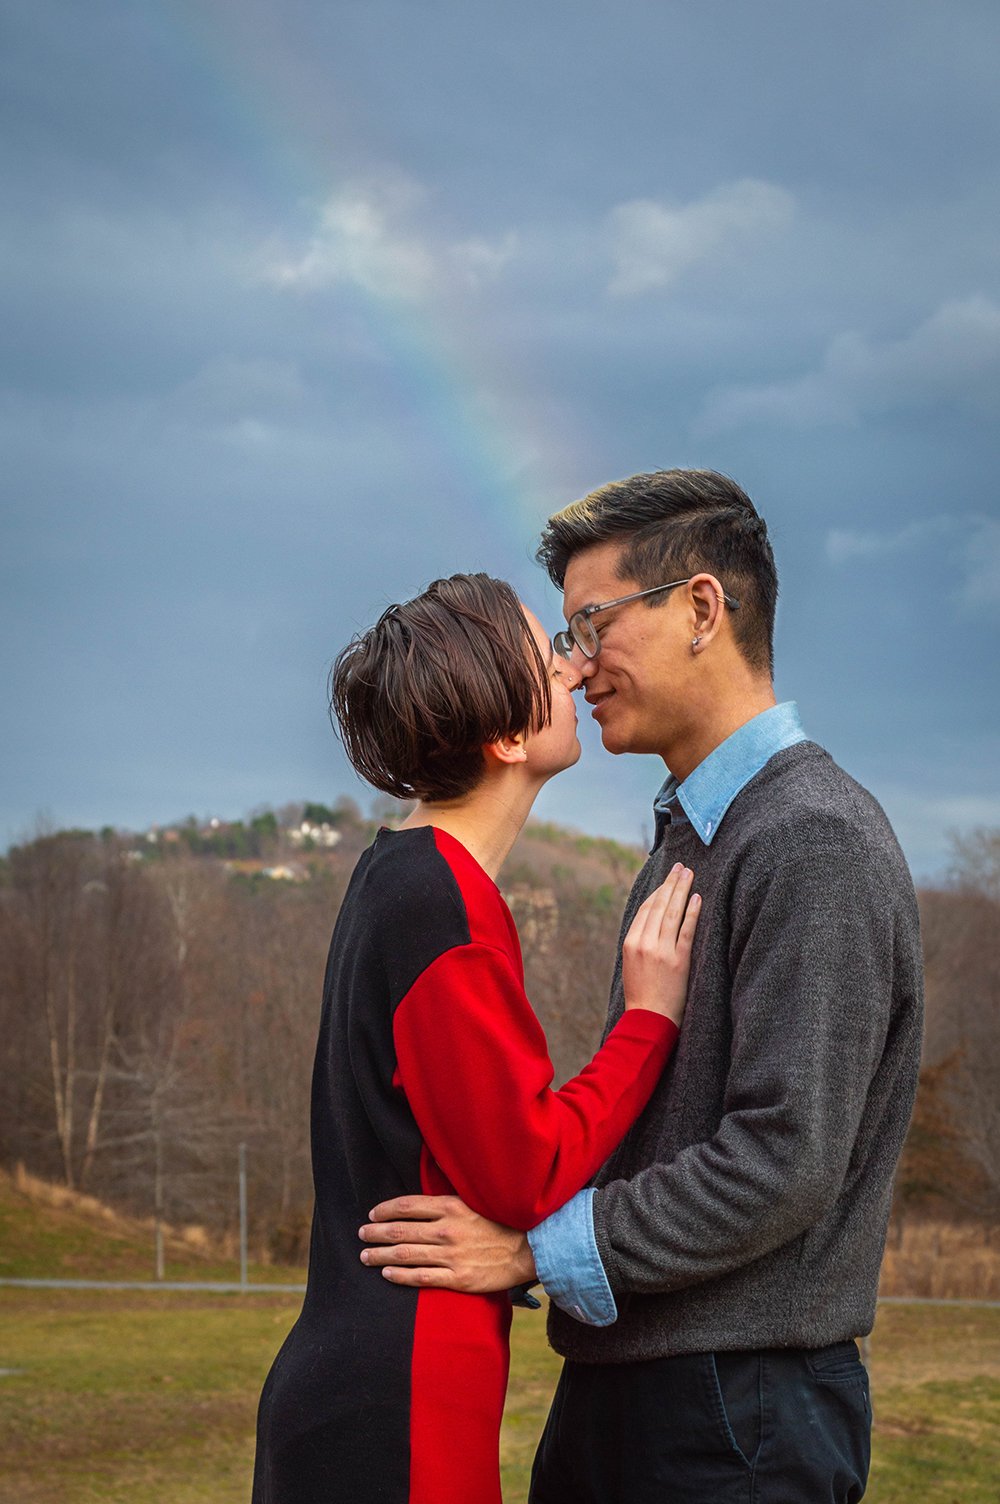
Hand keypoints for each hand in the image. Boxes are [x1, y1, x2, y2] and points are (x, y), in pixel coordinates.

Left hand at [358, 1194, 535, 1291]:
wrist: (531, 1248)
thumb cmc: (502, 1221)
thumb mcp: (476, 1200)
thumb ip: (449, 1197)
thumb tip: (427, 1178)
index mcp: (451, 1207)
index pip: (407, 1205)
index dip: (385, 1210)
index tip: (373, 1214)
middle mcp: (447, 1230)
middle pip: (401, 1230)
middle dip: (376, 1233)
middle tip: (361, 1235)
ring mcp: (452, 1256)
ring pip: (406, 1255)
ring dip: (381, 1256)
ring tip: (366, 1257)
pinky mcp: (458, 1279)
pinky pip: (422, 1278)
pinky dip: (400, 1276)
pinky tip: (387, 1274)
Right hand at [622, 863, 700, 1023]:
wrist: (649, 1019)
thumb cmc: (642, 994)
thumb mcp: (632, 964)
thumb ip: (640, 942)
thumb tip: (652, 923)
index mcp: (630, 942)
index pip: (646, 909)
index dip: (658, 891)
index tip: (668, 880)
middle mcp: (644, 942)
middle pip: (659, 905)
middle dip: (671, 883)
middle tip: (681, 867)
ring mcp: (661, 950)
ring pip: (672, 913)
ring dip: (682, 890)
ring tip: (690, 875)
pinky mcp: (678, 960)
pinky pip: (686, 930)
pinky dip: (692, 912)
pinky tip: (697, 898)